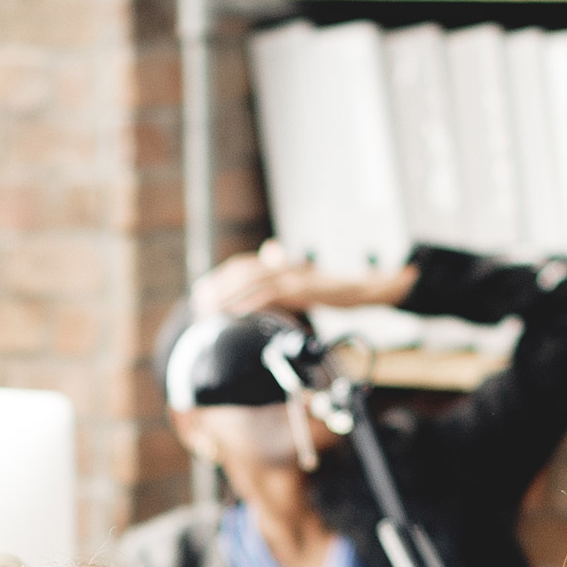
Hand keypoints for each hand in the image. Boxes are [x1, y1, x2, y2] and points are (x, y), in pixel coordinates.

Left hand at [191, 242, 412, 322]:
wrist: (367, 288)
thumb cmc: (336, 287)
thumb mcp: (307, 281)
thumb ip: (285, 273)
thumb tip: (269, 255)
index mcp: (284, 265)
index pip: (246, 266)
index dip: (222, 277)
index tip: (203, 290)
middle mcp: (287, 266)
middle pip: (244, 271)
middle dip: (219, 285)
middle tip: (199, 300)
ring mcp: (296, 276)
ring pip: (255, 280)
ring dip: (229, 294)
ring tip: (211, 307)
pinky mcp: (305, 289)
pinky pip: (273, 294)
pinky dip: (252, 302)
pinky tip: (237, 311)